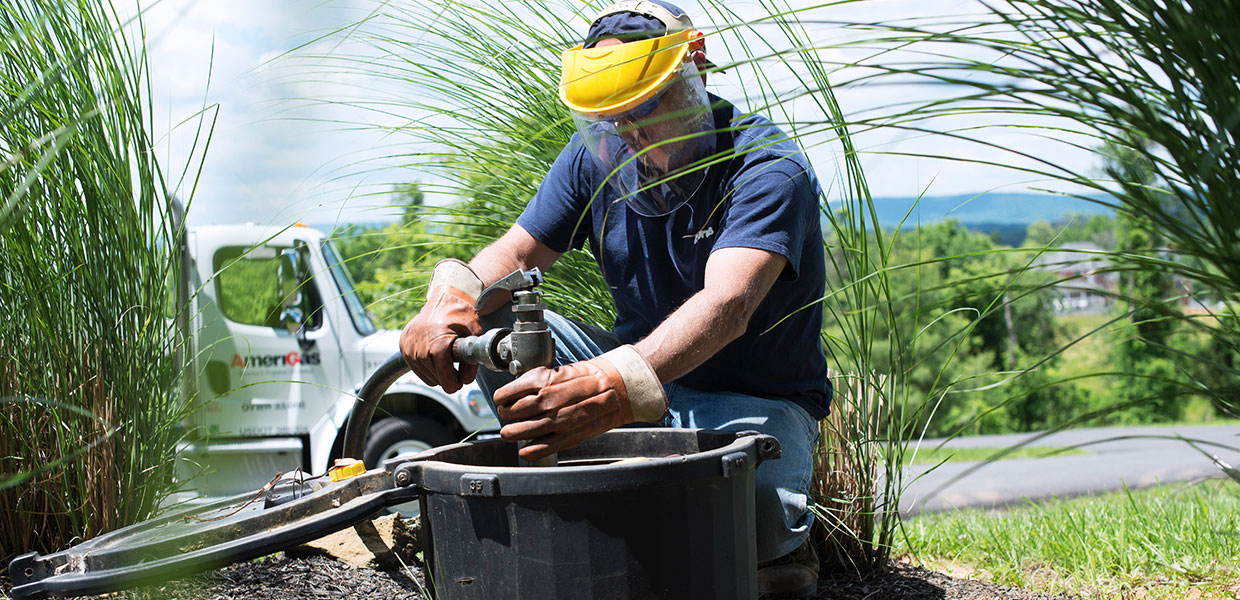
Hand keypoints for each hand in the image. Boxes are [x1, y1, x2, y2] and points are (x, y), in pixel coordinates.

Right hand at [399, 260, 482, 393]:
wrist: (445, 298)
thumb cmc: (461, 315)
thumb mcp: (474, 335)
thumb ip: (472, 360)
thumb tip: (466, 381)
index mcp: (437, 341)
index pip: (443, 374)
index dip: (452, 382)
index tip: (459, 384)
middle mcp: (419, 344)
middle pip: (434, 377)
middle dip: (446, 378)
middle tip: (456, 373)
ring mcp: (409, 344)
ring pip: (424, 374)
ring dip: (436, 374)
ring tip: (446, 362)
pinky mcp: (403, 344)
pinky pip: (415, 367)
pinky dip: (426, 367)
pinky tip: (435, 358)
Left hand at [494, 346, 666, 460]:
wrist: (614, 389)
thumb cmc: (586, 378)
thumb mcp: (556, 371)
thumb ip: (533, 381)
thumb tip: (514, 391)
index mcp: (540, 381)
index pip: (504, 395)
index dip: (501, 398)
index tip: (503, 400)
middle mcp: (545, 401)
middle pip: (507, 414)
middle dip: (505, 414)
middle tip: (509, 414)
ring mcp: (554, 421)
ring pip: (516, 433)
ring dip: (510, 432)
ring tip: (512, 430)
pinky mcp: (565, 437)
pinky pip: (537, 449)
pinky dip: (526, 450)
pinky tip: (524, 447)